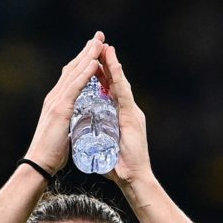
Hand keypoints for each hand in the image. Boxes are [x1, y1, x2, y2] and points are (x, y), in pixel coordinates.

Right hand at [23, 32, 105, 173]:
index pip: (71, 76)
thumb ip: (69, 120)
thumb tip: (77, 119)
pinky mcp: (60, 108)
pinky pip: (75, 86)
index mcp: (56, 102)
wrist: (39, 163)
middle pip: (72, 68)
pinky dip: (85, 73)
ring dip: (88, 56)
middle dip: (86, 52)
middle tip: (98, 37)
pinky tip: (95, 62)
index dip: (83, 62)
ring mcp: (56, 101)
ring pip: (74, 72)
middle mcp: (54, 96)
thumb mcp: (63, 131)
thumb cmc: (51, 152)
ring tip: (99, 43)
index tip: (94, 50)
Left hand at [98, 42, 152, 186]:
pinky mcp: (132, 116)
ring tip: (105, 47)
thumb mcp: (105, 146)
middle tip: (100, 44)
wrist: (133, 178)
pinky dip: (117, 78)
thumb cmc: (119, 166)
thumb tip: (89, 137)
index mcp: (119, 116)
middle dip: (107, 63)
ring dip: (113, 64)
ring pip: (120, 83)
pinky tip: (112, 65)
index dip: (102, 75)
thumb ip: (100, 138)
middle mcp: (127, 110)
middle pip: (116, 82)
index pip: (109, 91)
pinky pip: (123, 92)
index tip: (94, 60)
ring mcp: (131, 111)